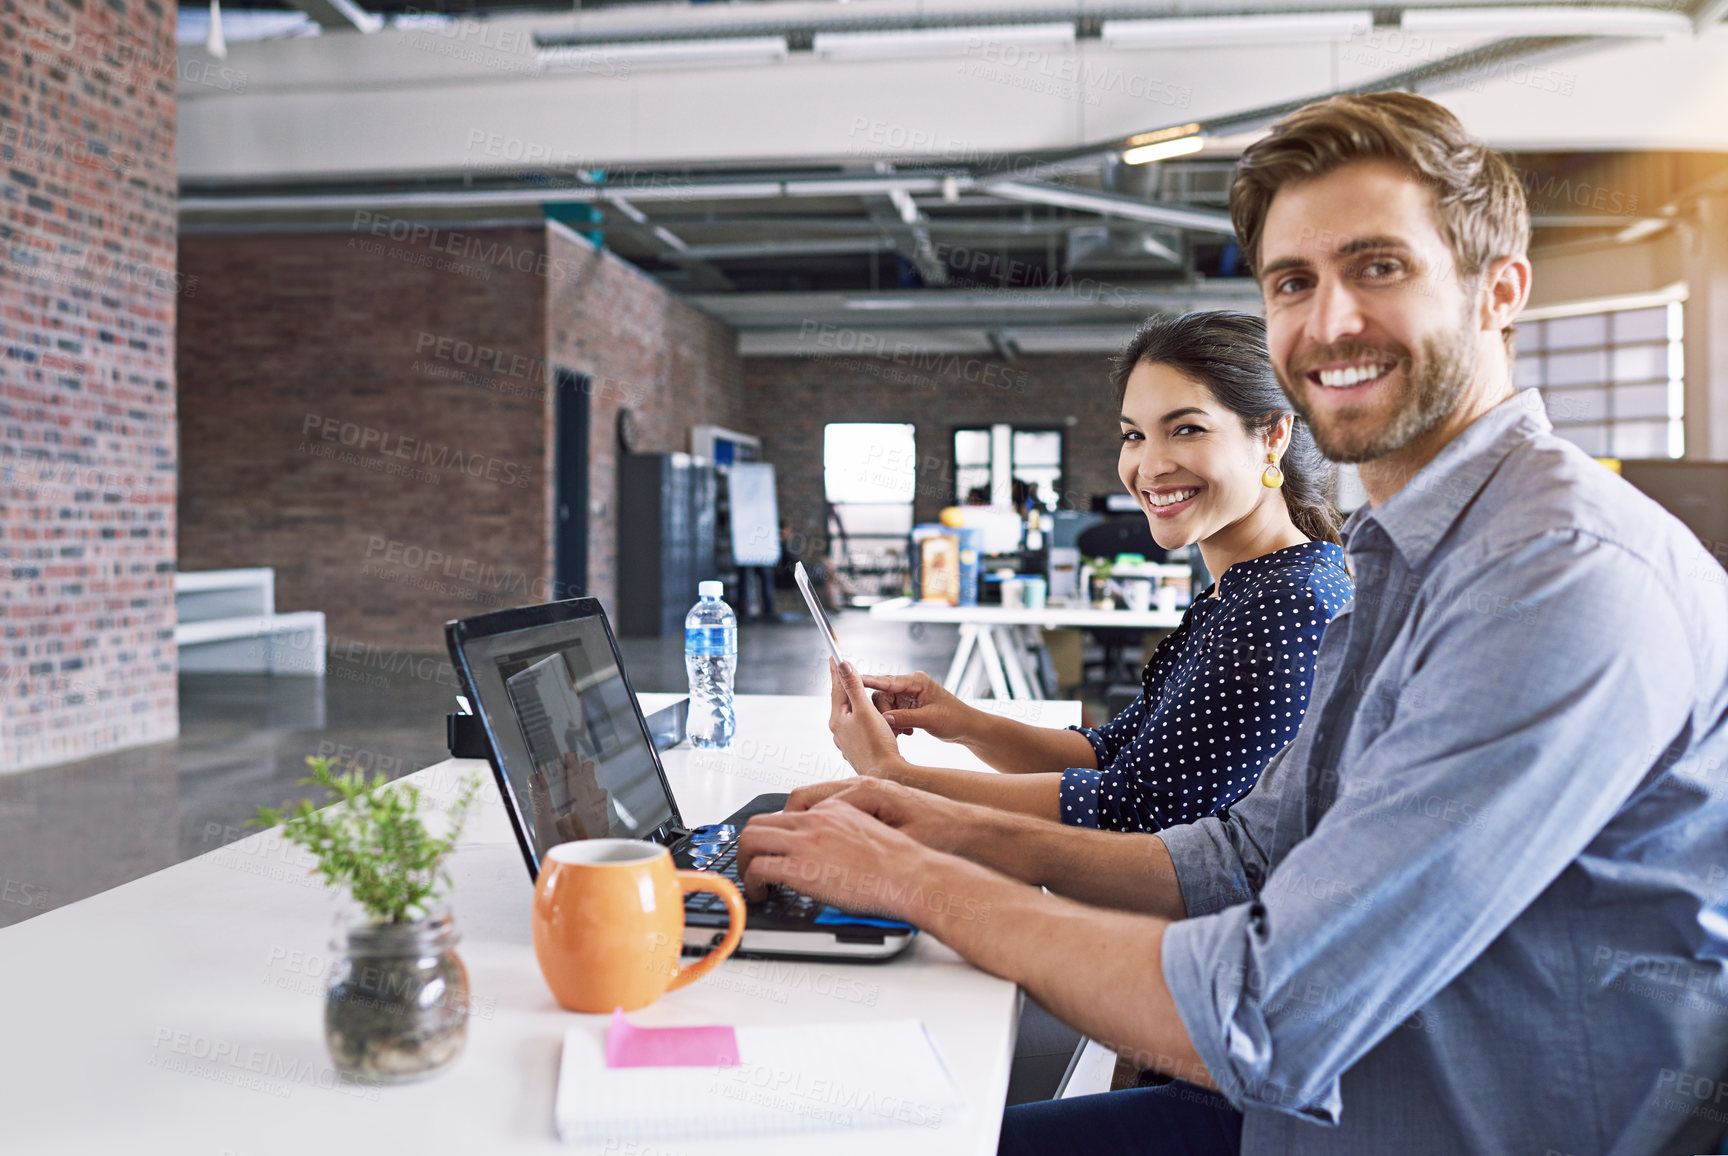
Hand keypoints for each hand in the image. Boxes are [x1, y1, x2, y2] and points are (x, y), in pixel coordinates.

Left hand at [736, 795, 929, 916]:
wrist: (912, 875)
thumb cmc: (902, 864)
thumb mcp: (870, 833)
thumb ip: (844, 834)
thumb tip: (832, 854)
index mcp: (834, 809)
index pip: (787, 813)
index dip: (773, 835)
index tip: (772, 851)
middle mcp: (816, 820)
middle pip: (760, 822)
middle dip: (748, 846)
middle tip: (752, 866)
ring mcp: (806, 842)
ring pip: (751, 839)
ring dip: (744, 862)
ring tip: (753, 883)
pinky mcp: (801, 868)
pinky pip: (759, 868)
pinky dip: (751, 882)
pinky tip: (762, 895)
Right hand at [788, 777, 984, 857]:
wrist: (969, 828)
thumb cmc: (941, 831)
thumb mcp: (897, 842)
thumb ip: (857, 839)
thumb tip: (823, 850)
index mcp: (864, 790)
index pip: (804, 801)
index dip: (785, 827)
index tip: (773, 848)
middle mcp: (861, 786)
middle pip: (805, 798)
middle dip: (785, 824)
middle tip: (773, 851)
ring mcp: (865, 793)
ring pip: (817, 804)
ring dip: (802, 825)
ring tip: (791, 851)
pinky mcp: (872, 804)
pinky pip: (833, 810)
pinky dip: (820, 826)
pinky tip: (821, 849)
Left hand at [828, 659, 905, 777]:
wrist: (886, 775)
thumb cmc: (877, 744)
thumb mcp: (865, 711)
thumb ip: (854, 687)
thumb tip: (842, 665)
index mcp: (838, 719)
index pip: (836, 688)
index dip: (837, 670)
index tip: (834, 655)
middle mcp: (838, 730)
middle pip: (841, 701)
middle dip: (843, 685)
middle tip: (840, 669)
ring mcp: (846, 741)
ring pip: (849, 715)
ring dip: (853, 701)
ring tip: (853, 690)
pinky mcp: (856, 748)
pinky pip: (857, 726)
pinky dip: (861, 717)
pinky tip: (865, 717)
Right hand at [861, 671, 973, 741]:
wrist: (967, 728)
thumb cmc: (955, 719)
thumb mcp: (930, 719)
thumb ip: (907, 717)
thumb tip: (885, 718)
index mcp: (916, 681)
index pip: (888, 681)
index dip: (869, 681)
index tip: (853, 680)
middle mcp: (910, 686)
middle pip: (882, 695)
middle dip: (882, 713)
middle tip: (891, 729)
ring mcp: (908, 696)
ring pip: (885, 706)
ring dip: (889, 721)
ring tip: (900, 733)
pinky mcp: (908, 707)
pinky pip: (892, 713)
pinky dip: (894, 724)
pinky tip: (904, 733)